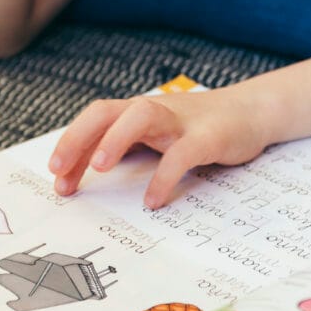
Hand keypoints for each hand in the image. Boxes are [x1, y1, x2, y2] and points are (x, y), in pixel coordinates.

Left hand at [48, 89, 271, 207]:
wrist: (253, 112)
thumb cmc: (199, 129)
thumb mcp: (157, 137)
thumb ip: (128, 149)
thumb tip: (86, 173)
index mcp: (137, 113)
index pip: (94, 121)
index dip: (70, 146)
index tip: (57, 179)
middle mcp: (154, 112)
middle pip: (106, 111)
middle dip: (78, 138)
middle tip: (60, 172)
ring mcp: (182, 121)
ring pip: (142, 116)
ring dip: (116, 139)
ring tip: (100, 169)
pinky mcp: (209, 136)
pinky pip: (183, 152)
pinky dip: (165, 175)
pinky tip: (153, 199)